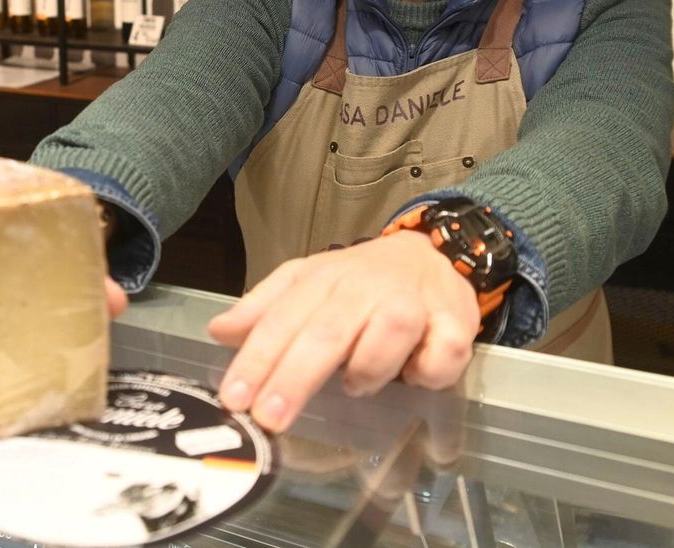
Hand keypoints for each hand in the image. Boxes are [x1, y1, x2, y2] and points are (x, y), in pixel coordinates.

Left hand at [206, 230, 480, 432]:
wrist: (427, 254)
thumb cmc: (358, 282)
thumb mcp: (306, 284)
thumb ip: (263, 310)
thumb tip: (218, 332)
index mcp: (322, 280)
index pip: (283, 319)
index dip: (257, 359)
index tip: (234, 398)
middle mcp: (365, 288)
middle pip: (327, 332)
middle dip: (295, 377)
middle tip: (269, 418)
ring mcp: (413, 303)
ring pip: (389, 333)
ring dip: (367, 369)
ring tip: (353, 386)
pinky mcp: (455, 322)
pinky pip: (443, 353)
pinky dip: (427, 371)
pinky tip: (414, 377)